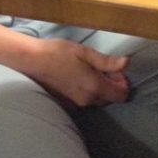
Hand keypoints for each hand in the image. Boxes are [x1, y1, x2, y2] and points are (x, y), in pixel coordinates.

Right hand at [14, 38, 129, 107]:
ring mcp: (75, 104)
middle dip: (112, 85)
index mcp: (94, 87)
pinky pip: (85, 100)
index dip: (123, 82)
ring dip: (100, 88)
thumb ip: (107, 61)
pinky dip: (88, 91)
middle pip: (111, 98)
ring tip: (89, 71)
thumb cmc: (59, 53)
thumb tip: (127, 63)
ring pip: (98, 100)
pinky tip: (78, 77)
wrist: (31, 61)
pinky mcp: (66, 104)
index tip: (114, 69)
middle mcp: (87, 100)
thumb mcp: (85, 53)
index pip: (121, 95)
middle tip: (101, 68)